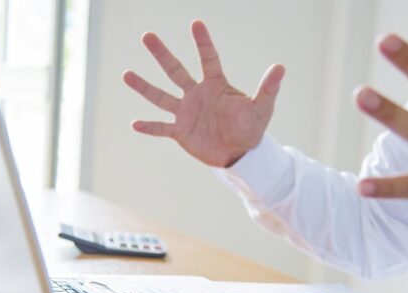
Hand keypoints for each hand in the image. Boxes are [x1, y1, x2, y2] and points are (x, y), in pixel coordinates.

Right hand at [123, 21, 284, 167]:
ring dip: (144, 87)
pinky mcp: (181, 132)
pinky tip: (134, 123)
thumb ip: (268, 89)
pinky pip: (162, 128)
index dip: (203, 43)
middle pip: (176, 70)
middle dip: (161, 54)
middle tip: (147, 36)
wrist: (239, 154)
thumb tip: (281, 67)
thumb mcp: (261, 109)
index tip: (196, 24)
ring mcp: (186, 112)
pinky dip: (149, 127)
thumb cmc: (250, 128)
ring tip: (126, 74)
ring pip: (161, 97)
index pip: (208, 59)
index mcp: (216, 85)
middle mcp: (197, 94)